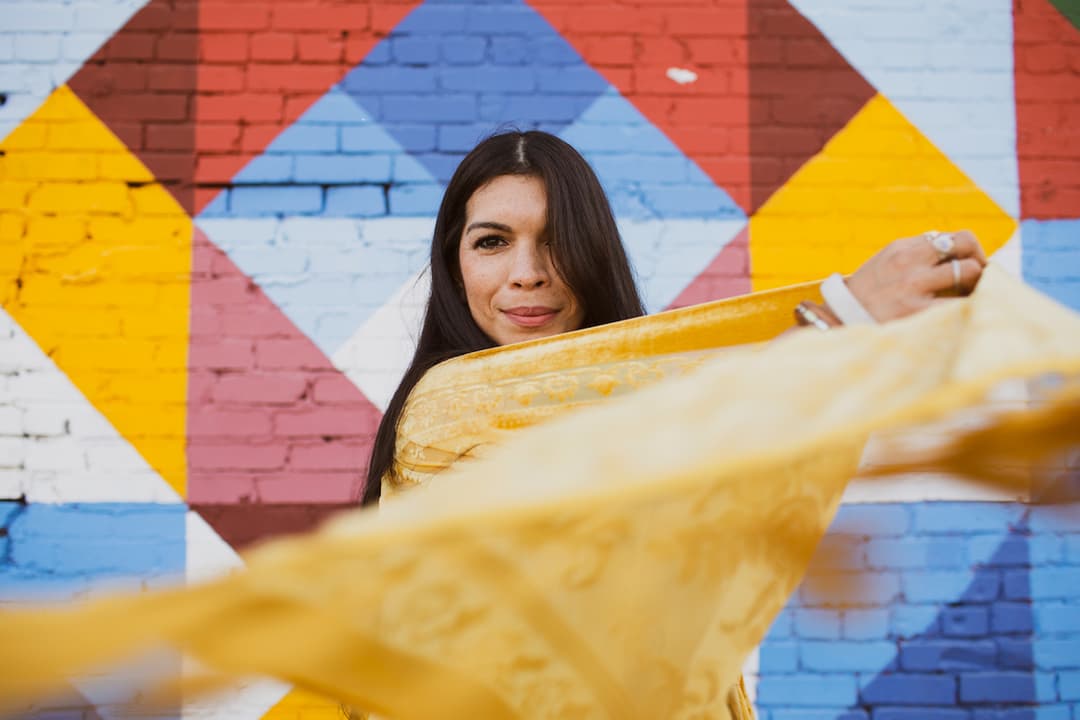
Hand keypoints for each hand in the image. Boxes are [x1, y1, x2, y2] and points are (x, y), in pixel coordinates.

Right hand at [844, 230, 986, 322]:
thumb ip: (914, 257)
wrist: (838, 321)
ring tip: (972, 298)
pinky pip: (960, 304)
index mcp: (902, 248)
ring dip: (977, 285)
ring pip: (968, 271)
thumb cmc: (865, 296)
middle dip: (980, 261)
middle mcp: (910, 261)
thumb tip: (953, 256)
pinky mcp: (918, 310)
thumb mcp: (884, 265)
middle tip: (980, 279)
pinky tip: (966, 314)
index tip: (969, 265)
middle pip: (966, 243)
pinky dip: (969, 307)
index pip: (951, 237)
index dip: (968, 250)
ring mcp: (914, 284)